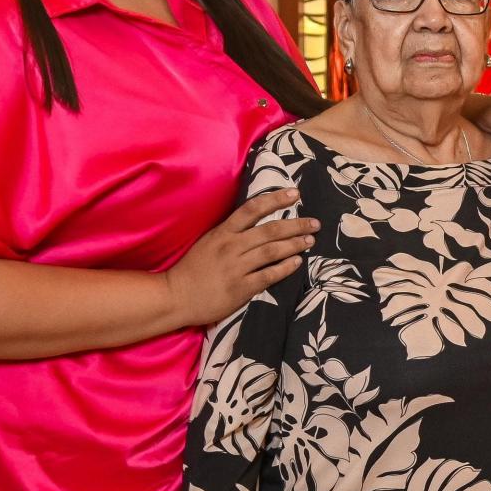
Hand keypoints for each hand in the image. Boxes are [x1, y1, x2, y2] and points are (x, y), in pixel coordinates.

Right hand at [164, 189, 316, 327]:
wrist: (175, 296)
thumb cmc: (193, 268)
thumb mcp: (209, 242)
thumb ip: (231, 232)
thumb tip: (258, 221)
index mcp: (223, 232)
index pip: (252, 209)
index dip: (275, 199)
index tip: (295, 193)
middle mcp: (231, 247)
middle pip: (270, 230)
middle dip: (296, 225)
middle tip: (314, 223)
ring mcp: (236, 268)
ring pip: (272, 251)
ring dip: (294, 245)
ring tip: (310, 241)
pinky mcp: (240, 288)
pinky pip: (268, 275)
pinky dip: (285, 268)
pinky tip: (297, 263)